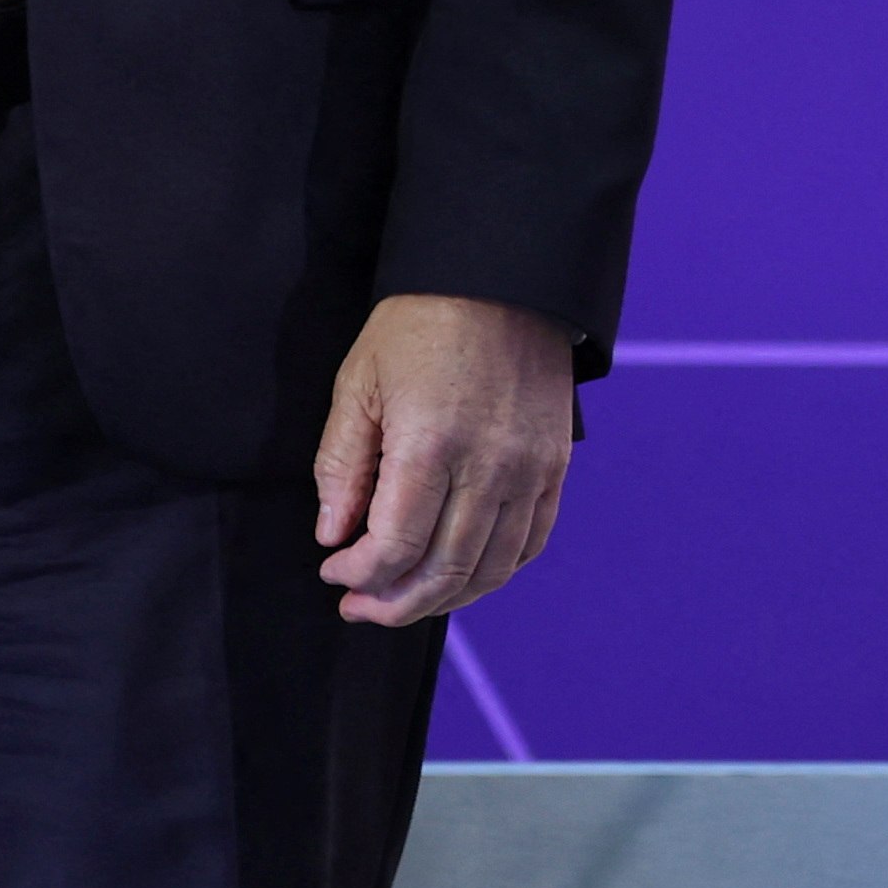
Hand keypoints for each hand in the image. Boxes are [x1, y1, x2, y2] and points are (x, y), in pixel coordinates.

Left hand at [313, 293, 579, 626]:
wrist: (502, 279)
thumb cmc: (419, 326)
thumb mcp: (359, 383)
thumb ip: (342, 466)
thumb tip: (333, 535)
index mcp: (429, 445)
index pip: (393, 549)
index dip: (357, 576)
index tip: (333, 572)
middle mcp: (487, 466)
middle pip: (442, 572)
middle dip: (392, 603)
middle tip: (359, 607)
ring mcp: (529, 470)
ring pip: (489, 570)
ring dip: (442, 600)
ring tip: (404, 600)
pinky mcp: (554, 467)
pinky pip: (530, 543)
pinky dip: (494, 573)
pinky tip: (460, 575)